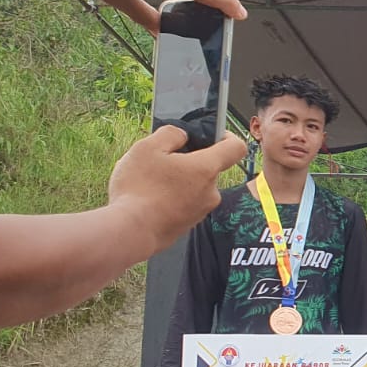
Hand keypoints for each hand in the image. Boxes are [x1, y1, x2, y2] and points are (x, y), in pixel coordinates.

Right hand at [106, 127, 246, 255]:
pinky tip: (150, 197)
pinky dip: (172, 197)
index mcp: (206, 169)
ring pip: (194, 186)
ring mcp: (201, 211)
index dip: (227, 136)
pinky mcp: (188, 224)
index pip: (236, 148)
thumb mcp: (147, 147)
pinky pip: (185, 203)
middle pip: (208, 167)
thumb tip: (181, 135)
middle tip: (162, 159)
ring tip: (151, 180)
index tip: (212, 134)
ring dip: (178, 180)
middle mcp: (211, 192)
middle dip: (189, 160)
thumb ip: (171, 134)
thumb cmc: (139, 189)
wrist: (130, 232)